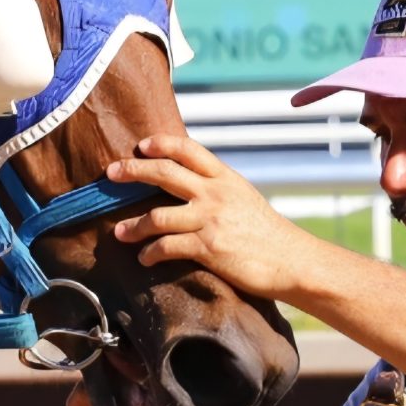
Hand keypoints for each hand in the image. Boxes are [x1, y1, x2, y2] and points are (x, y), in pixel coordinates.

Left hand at [108, 135, 323, 297]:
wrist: (295, 262)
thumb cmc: (268, 233)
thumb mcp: (244, 198)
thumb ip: (216, 188)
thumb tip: (188, 182)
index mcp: (225, 178)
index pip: (188, 149)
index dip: (161, 143)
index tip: (141, 145)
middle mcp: (215, 194)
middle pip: (164, 173)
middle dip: (133, 171)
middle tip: (111, 173)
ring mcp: (210, 220)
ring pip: (157, 216)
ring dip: (133, 226)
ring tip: (119, 233)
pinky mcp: (208, 248)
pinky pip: (167, 246)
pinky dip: (151, 253)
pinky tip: (145, 258)